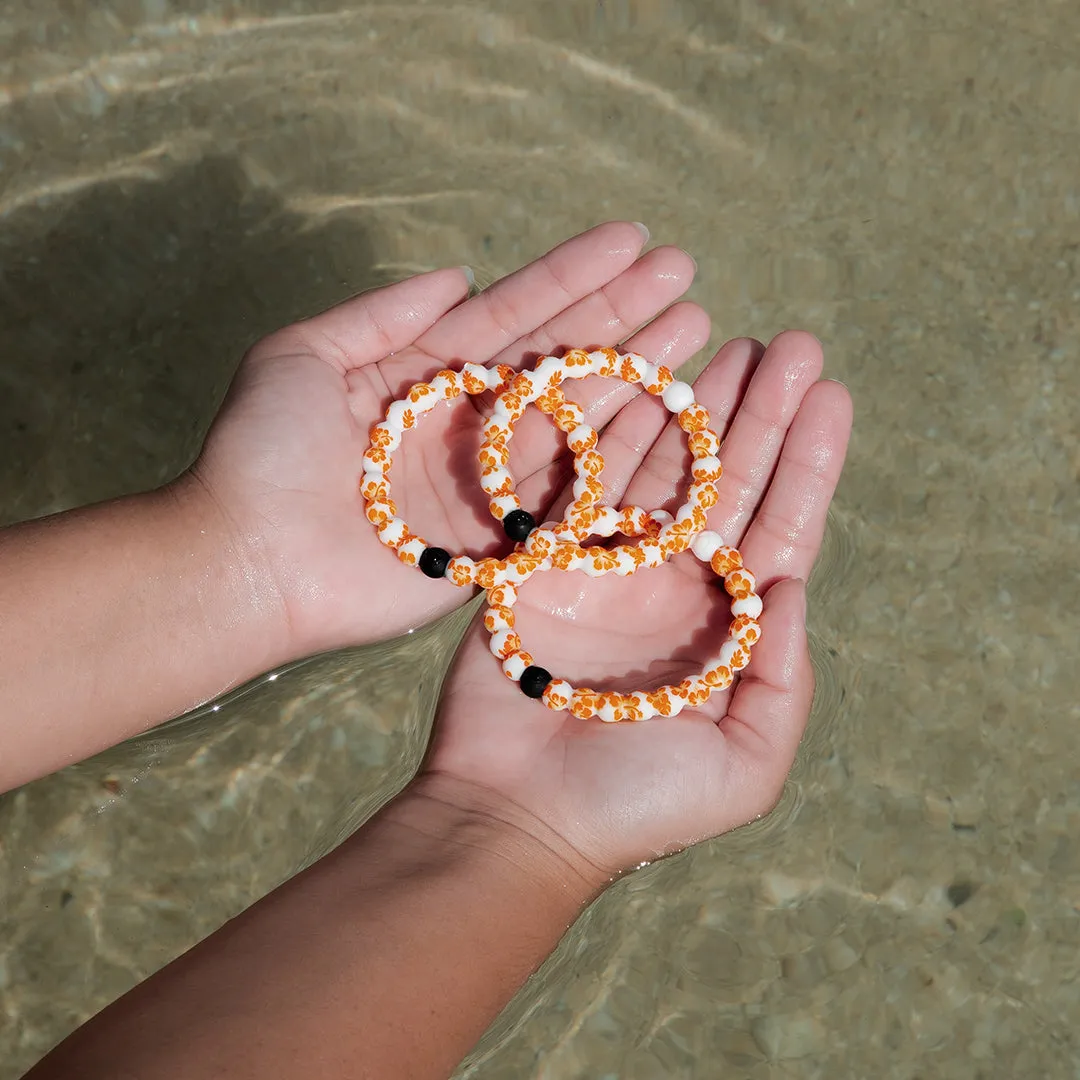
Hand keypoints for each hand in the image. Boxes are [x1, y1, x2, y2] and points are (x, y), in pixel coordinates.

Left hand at [182, 222, 705, 656]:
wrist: (246, 564)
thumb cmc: (259, 456)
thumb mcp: (302, 356)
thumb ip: (382, 314)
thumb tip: (457, 275)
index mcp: (428, 376)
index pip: (515, 315)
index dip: (573, 276)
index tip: (632, 239)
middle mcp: (470, 426)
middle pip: (560, 360)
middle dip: (622, 314)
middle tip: (686, 271)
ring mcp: (492, 485)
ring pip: (579, 420)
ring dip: (637, 372)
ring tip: (698, 325)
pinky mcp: (504, 544)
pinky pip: (573, 496)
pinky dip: (622, 458)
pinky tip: (672, 417)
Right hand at [425, 331, 851, 880]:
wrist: (513, 814)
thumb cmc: (632, 804)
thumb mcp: (742, 767)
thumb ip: (783, 683)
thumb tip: (794, 587)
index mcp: (725, 627)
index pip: (780, 528)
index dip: (807, 462)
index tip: (830, 395)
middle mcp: (673, 586)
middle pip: (727, 482)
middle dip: (759, 413)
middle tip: (789, 344)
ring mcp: (608, 568)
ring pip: (661, 469)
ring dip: (694, 407)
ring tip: (727, 343)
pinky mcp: (545, 559)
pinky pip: (584, 481)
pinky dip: (612, 432)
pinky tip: (643, 382)